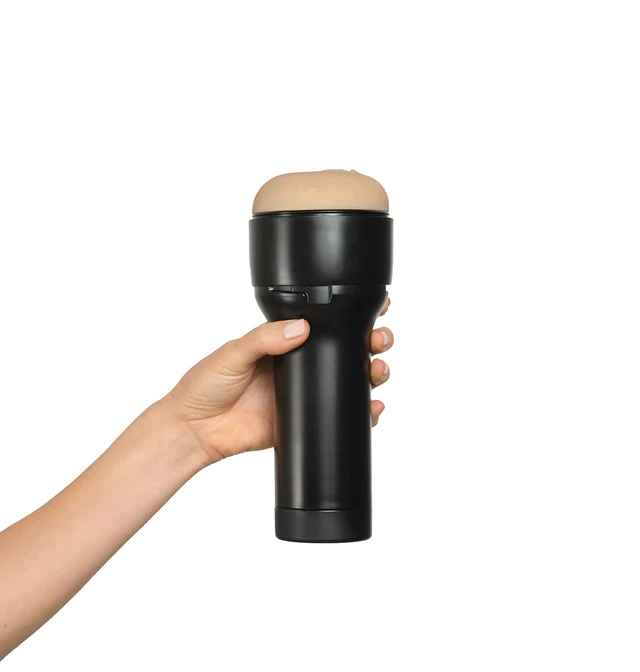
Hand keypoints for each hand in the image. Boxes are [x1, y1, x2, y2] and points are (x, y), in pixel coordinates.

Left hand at [164, 298, 393, 464]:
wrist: (194, 430)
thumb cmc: (204, 385)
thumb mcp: (233, 352)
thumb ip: (265, 338)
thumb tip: (301, 327)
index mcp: (284, 342)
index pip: (324, 324)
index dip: (351, 316)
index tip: (375, 309)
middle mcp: (299, 366)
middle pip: (346, 351)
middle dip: (371, 343)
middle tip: (379, 340)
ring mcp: (303, 394)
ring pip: (349, 383)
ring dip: (372, 375)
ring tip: (378, 370)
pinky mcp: (303, 421)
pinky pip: (338, 416)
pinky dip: (362, 414)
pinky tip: (373, 409)